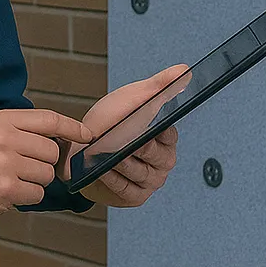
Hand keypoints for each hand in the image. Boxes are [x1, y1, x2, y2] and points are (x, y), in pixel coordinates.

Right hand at [0, 109, 93, 227]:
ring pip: (45, 175)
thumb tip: (54, 140)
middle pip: (51, 151)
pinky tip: (5, 194)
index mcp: (1, 121)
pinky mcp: (6, 190)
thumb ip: (16, 132)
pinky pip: (36, 195)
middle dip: (43, 164)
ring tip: (8, 182)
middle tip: (23, 170)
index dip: (72, 127)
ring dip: (33, 183)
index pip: (48, 120)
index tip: (86, 135)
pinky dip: (25, 198)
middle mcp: (5, 139)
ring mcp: (6, 164)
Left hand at [71, 64, 186, 207]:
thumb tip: (185, 70)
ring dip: (119, 161)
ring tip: (104, 151)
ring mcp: (151, 181)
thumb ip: (159, 85)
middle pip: (155, 155)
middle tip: (121, 139)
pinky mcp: (135, 196)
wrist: (80, 150)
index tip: (142, 123)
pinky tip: (101, 169)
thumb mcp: (133, 98)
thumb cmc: (109, 122)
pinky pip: (126, 188)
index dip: (156, 129)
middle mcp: (163, 161)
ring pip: (140, 172)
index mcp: (167, 137)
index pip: (169, 133)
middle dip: (135, 146)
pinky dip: (112, 178)